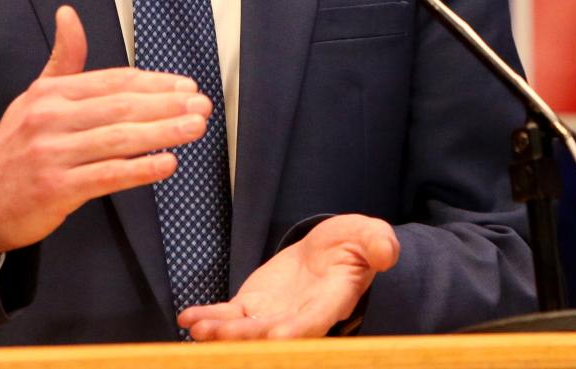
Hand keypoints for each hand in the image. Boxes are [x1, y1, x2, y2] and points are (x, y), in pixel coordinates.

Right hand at [0, 5, 212, 252]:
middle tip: (202, 105)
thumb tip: (69, 13)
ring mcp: (54, 153)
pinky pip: (107, 176)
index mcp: (51, 93)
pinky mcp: (57, 188)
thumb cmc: (16, 146)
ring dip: (163, 133)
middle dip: (167, 104)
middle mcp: (51, 118)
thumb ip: (63, 60)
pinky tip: (167, 164)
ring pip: (119, 139)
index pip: (113, 82)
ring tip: (195, 128)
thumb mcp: (34, 96)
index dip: (153, 83)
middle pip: (121, 107)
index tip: (186, 86)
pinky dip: (140, 169)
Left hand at [179, 214, 398, 339]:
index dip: (298, 331)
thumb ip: (376, 243)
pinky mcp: (254, 306)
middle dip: (247, 339)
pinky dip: (210, 317)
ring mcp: (274, 315)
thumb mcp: (368, 236)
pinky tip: (188, 318)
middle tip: (221, 337)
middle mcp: (300, 317)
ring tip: (198, 330)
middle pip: (273, 334)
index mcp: (331, 301)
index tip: (279, 337)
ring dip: (222, 332)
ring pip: (246, 330)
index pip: (315, 321)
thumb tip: (387, 250)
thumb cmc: (353, 245)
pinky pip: (229, 316)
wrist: (330, 252)